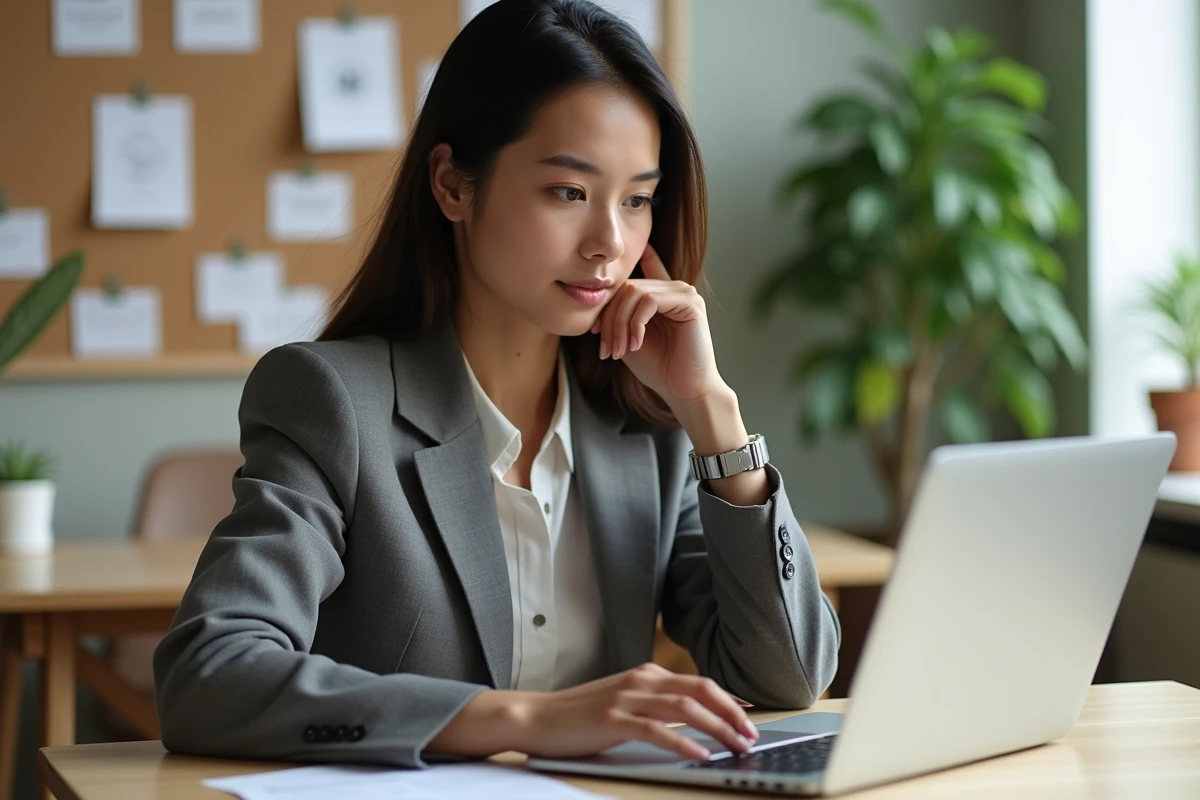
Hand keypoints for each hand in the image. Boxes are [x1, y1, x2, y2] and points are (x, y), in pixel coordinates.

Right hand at [427, 663, 757, 760]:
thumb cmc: (578, 716)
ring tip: (736, 745)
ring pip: (685, 708)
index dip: (728, 700)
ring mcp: (627, 698)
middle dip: (731, 713)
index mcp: (646, 674)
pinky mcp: (613, 720)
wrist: (536, 717)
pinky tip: (699, 755)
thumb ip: (653, 705)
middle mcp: (641, 680)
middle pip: (700, 689)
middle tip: (751, 735)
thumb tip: (691, 721)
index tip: (750, 717)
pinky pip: (656, 731)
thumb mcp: (622, 702)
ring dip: (716, 727)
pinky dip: (682, 743)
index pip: (699, 682)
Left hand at [591, 243, 725, 407]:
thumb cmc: (658, 367)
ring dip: (620, 323)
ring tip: (620, 350)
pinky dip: (636, 323)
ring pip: (634, 292)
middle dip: (609, 319)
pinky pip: (650, 301)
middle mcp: (673, 288)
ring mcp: (683, 292)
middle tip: (606, 349)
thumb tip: (596, 296)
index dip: (621, 272)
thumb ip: (617, 315)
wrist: (683, 389)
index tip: (602, 300)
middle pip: (626, 287)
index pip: (643, 265)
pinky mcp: (690, 302)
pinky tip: (636, 344)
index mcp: (661, 295)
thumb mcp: (627, 337)